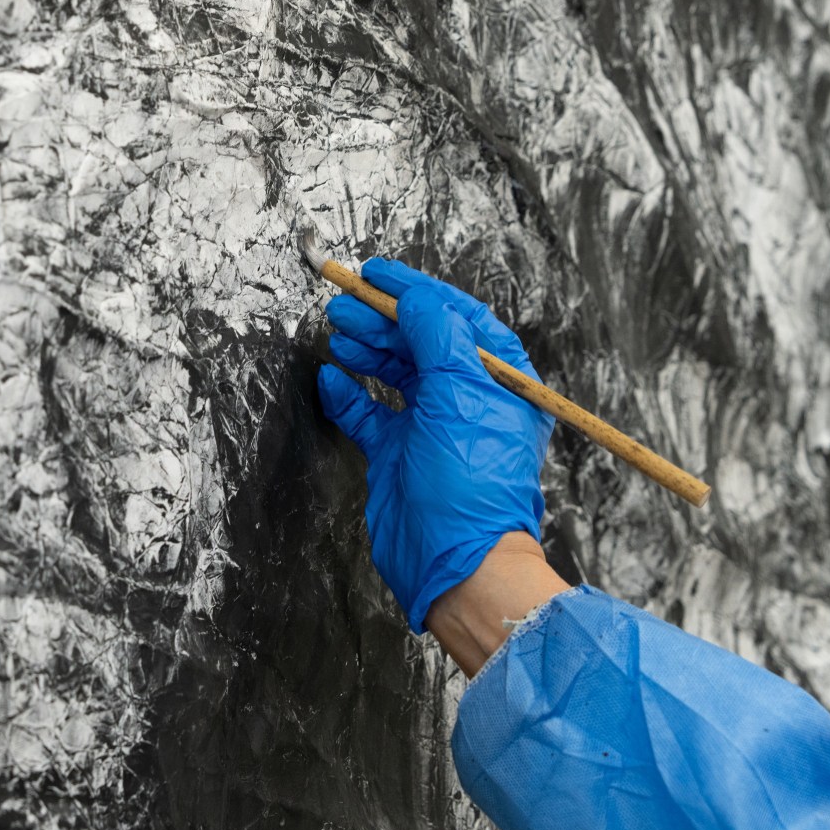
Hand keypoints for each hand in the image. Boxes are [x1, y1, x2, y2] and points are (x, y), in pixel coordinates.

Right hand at [317, 259, 555, 632]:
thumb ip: (437, 334)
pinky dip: (349, 394)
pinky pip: (369, 413)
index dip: (417, 292)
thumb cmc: (472, 479)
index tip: (378, 273)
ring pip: (394, 372)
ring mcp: (432, 427)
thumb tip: (414, 297)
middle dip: (382, 318)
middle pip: (420, 341)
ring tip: (336, 331)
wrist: (455, 557)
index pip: (457, 318)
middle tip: (344, 303)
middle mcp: (467, 399)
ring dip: (365, 348)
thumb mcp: (460, 390)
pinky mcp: (399, 454)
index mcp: (499, 380)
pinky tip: (331, 377)